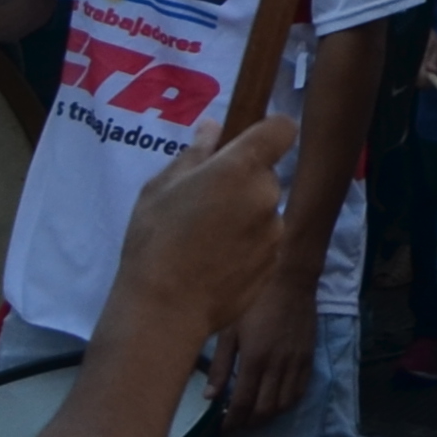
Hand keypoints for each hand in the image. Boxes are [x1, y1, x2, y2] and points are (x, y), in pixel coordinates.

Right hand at [107, 116, 292, 350]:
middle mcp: (267, 194)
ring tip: (206, 239)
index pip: (281, 129)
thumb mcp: (160, 189)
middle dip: (243, 181)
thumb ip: (194, 154)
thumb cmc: (155, 241)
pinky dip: (247, 245)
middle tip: (205, 203)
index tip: (246, 143)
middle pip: (266, 174)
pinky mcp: (274, 262)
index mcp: (241, 167)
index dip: (268, 131)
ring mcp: (274, 231)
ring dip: (245, 215)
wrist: (164, 309)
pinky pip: (263, 241)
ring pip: (264, 209)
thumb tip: (213, 127)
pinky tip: (215, 262)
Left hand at [216, 261, 319, 425]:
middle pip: (265, 409)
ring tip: (256, 416)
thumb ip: (221, 366)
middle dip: (250, 423)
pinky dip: (288, 403)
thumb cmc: (253, 303)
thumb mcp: (229, 331)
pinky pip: (301, 390)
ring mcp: (296, 362)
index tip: (224, 429)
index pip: (243, 402)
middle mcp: (277, 365)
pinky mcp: (309, 357)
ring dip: (269, 416)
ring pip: (284, 403)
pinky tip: (276, 402)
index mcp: (254, 358)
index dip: (233, 421)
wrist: (290, 281)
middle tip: (238, 425)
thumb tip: (210, 397)